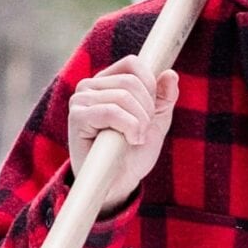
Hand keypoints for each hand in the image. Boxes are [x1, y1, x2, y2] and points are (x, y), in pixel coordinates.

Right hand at [66, 55, 179, 207]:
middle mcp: (90, 86)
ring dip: (140, 123)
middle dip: (147, 110)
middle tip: (142, 132)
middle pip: (132, 82)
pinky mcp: (77, 116)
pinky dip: (129, 127)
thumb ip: (164, 97)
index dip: (150, 86)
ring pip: (124, 96)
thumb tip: (170, 74)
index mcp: (107, 81)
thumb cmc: (133, 153)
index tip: (151, 112)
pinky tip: (128, 141)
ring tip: (134, 139)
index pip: (133, 64)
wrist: (119, 183)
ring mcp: (80, 100)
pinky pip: (112, 111)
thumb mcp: (155, 122)